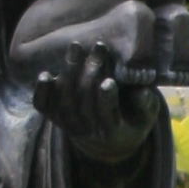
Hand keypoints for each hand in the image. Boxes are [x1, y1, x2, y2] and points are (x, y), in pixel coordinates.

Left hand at [31, 49, 162, 159]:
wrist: (107, 139)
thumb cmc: (131, 118)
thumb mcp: (145, 115)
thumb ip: (146, 104)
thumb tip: (142, 92)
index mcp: (112, 131)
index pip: (106, 116)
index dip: (106, 100)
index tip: (109, 81)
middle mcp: (87, 130)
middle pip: (84, 102)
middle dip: (91, 73)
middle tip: (98, 47)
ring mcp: (68, 124)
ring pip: (64, 101)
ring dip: (70, 72)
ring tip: (77, 47)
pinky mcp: (54, 116)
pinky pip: (43, 106)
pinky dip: (42, 91)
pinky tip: (45, 74)